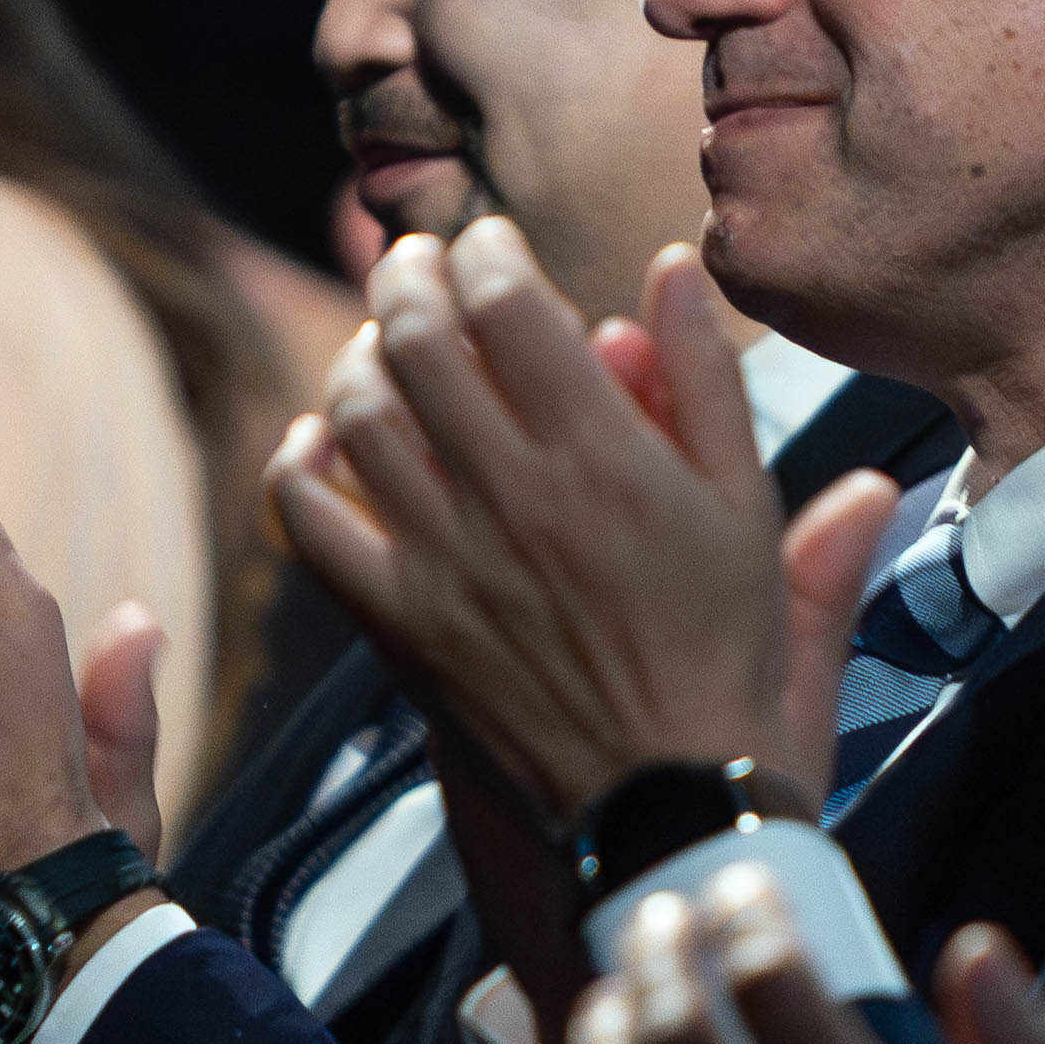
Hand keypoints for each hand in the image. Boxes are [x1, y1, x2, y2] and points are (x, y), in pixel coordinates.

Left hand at [268, 224, 896, 832]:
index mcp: (601, 455)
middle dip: (408, 277)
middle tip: (415, 262)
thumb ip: (706, 380)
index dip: (487, 253)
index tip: (489, 243)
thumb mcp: (746, 507)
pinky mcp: (400, 624)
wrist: (669, 800)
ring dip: (357, 355)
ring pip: (357, 415)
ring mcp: (444, 562)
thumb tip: (670, 267)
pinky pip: (311, 526)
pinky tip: (317, 440)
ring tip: (379, 339)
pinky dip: (298, 467)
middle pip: (419, 341)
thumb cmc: (724, 653)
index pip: (509, 305)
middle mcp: (511, 495)